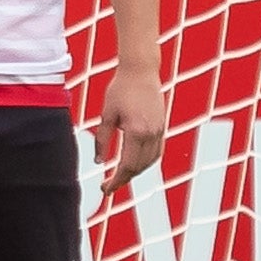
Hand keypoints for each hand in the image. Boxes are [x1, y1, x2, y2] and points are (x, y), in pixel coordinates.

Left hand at [97, 65, 167, 194]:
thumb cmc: (120, 89)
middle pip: (139, 167)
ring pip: (150, 162)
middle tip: (108, 187)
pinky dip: (146, 162)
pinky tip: (135, 164)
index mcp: (136, 131)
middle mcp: (151, 134)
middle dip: (123, 179)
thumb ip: (102, 139)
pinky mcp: (163, 126)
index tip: (105, 189)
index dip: (116, 180)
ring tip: (119, 177)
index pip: (127, 165)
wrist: (141, 71)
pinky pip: (157, 152)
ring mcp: (160, 130)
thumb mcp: (106, 115)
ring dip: (136, 172)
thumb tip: (98, 162)